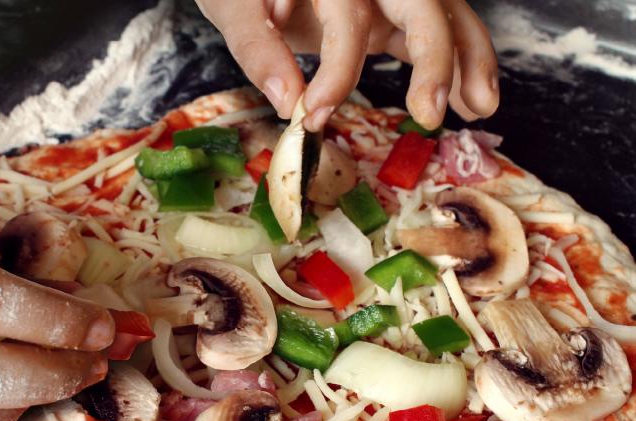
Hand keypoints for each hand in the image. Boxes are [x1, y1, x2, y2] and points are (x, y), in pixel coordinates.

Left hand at [196, 0, 498, 129]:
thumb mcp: (233, 8)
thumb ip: (257, 49)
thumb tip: (287, 102)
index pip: (347, 18)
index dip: (337, 70)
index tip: (315, 116)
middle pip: (422, 4)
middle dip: (435, 59)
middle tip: (430, 113)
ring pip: (446, 14)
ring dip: (468, 60)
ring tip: (481, 108)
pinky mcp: (394, 12)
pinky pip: (439, 32)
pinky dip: (459, 65)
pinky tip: (471, 101)